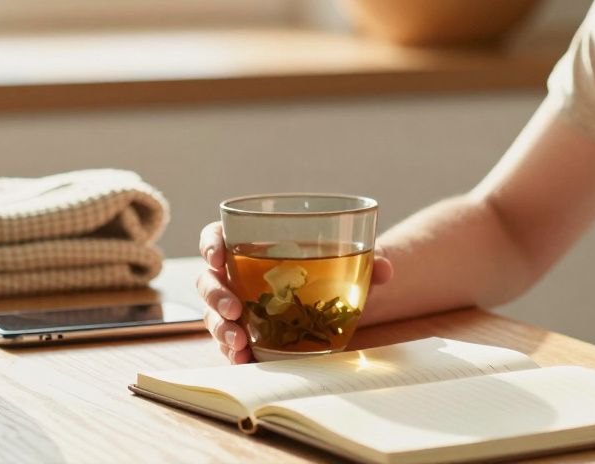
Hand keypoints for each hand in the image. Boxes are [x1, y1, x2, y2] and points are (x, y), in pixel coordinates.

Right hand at [195, 221, 394, 363]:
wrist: (339, 294)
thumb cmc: (334, 266)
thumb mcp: (352, 260)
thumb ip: (368, 260)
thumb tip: (386, 268)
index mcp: (251, 242)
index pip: (217, 235)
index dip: (211, 244)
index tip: (218, 257)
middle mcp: (236, 273)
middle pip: (209, 279)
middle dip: (216, 296)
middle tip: (235, 310)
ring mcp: (236, 304)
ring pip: (213, 314)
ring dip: (221, 329)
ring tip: (239, 343)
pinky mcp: (244, 332)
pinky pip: (228, 341)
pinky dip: (232, 352)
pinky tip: (243, 360)